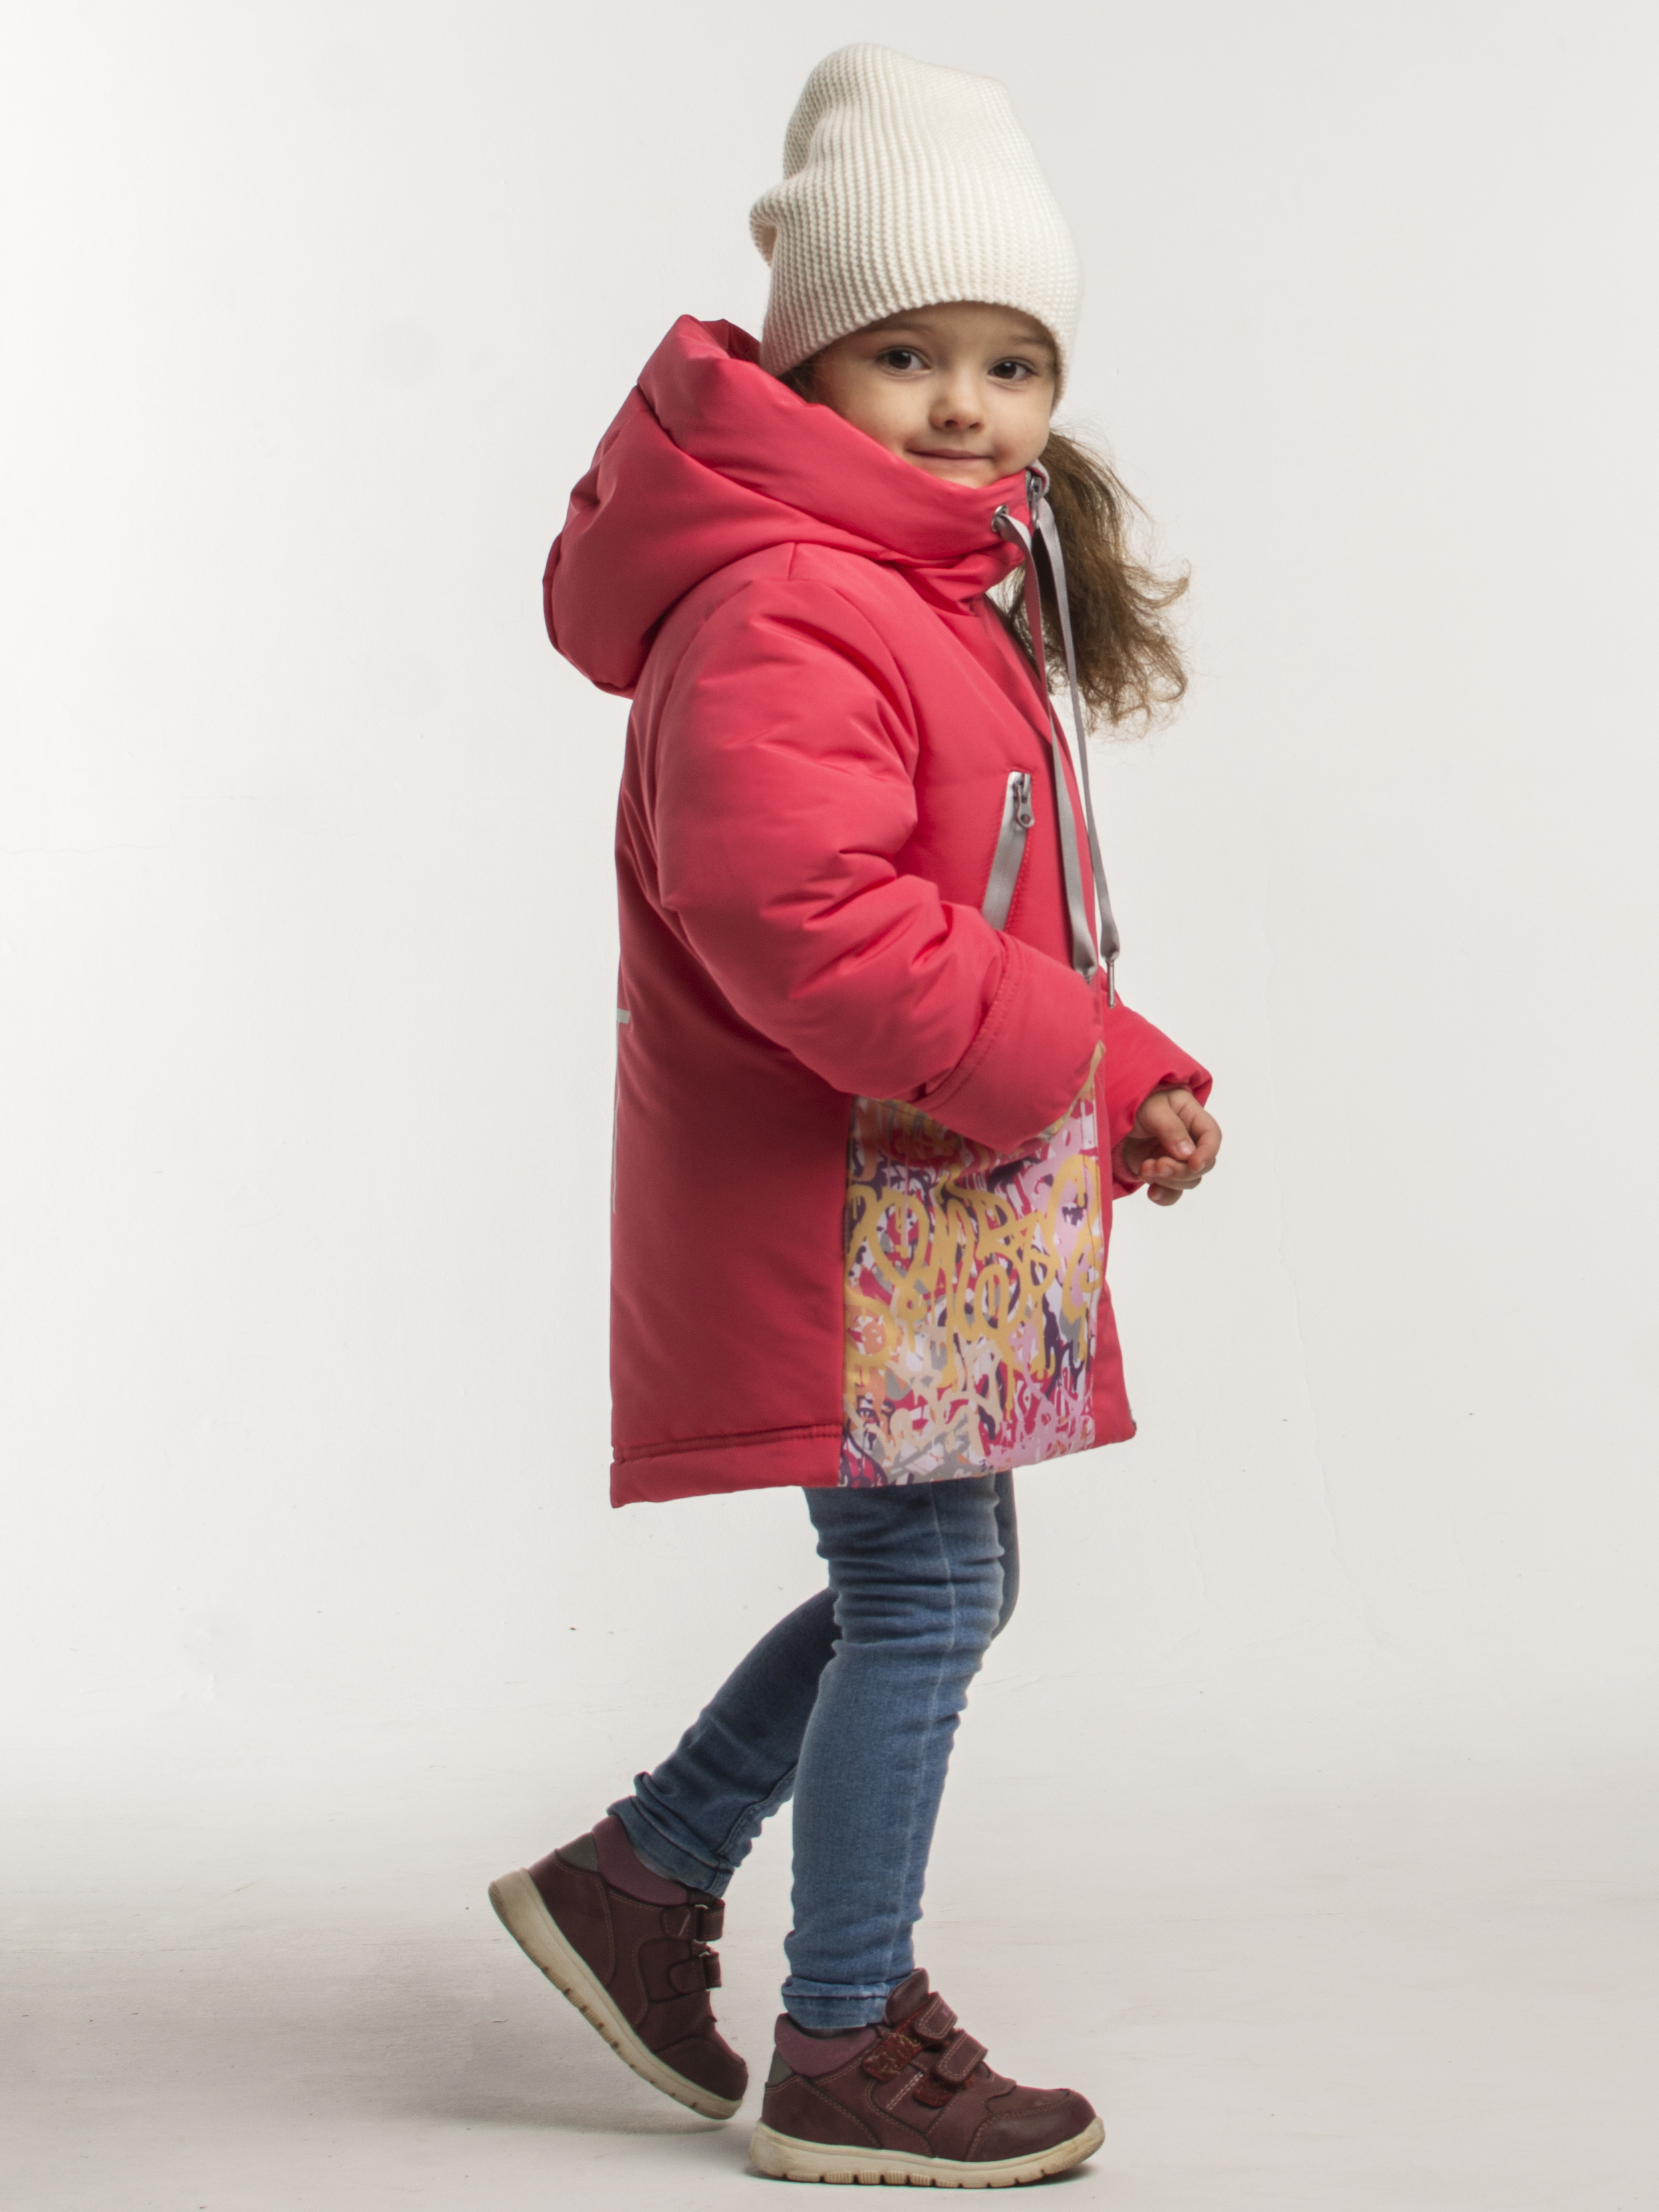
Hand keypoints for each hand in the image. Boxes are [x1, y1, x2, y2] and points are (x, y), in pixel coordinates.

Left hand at [1114, 1087, 1220, 1207]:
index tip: (1194, 1164)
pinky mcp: (1163, 1174)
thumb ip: (1171, 1128)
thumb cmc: (1138, 1105)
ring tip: (1145, 1169)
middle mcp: (1190, 1141)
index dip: (1207, 1153)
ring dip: (1168, 1181)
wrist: (1114, 1118)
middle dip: (1181, 1170)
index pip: (1212, 1137)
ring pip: (1188, 1181)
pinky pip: (1173, 1192)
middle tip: (1157, 1165)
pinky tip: (1152, 1193)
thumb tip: (1187, 1154)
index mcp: (1193, 1117)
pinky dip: (1164, 1196)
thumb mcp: (1153, 1109)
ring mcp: (1177, 1160)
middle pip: (1202, 1165)